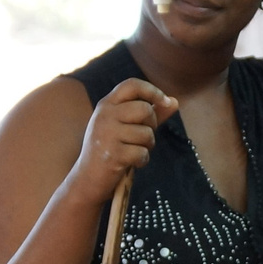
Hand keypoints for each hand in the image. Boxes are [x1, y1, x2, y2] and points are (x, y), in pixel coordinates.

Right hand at [75, 78, 177, 202]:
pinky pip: (142, 153)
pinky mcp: (113, 154)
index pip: (132, 85)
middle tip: (143, 137)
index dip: (152, 90)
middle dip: (152, 125)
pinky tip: (130, 163)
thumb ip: (151, 114)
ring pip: (147, 133)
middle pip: (145, 109)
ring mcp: (107, 134)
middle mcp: (105, 115)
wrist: (88, 178)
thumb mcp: (126, 127)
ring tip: (133, 151)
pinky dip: (142, 160)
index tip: (165, 101)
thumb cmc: (111, 150)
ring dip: (147, 146)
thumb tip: (175, 101)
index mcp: (107, 104)